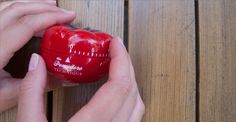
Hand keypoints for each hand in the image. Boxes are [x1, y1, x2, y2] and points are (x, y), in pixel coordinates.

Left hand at [0, 0, 75, 111]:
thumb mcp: (8, 95)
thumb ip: (36, 83)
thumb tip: (61, 75)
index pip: (26, 25)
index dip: (50, 18)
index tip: (67, 17)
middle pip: (17, 9)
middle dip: (45, 7)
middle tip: (64, 11)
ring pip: (8, 5)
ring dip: (32, 3)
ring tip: (50, 5)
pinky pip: (1, 11)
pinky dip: (19, 6)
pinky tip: (28, 10)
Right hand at [16, 37, 144, 121]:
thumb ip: (31, 94)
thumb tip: (37, 64)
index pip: (120, 86)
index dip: (121, 60)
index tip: (115, 42)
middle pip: (132, 92)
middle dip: (127, 65)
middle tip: (116, 49)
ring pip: (138, 106)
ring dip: (130, 81)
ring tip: (117, 65)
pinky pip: (133, 117)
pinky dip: (129, 97)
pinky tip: (117, 90)